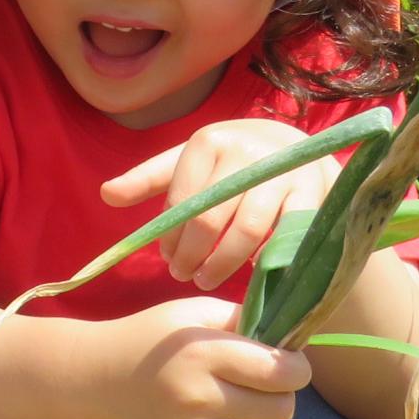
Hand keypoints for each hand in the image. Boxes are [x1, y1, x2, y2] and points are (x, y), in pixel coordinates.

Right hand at [100, 297, 312, 418]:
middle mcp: (201, 398)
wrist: (100, 378)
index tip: (288, 362)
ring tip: (247, 406)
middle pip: (281, 409)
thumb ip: (243, 320)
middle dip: (283, 394)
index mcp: (206, 355)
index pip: (282, 373)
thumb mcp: (194, 313)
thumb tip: (291, 340)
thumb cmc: (153, 338)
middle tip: (265, 384)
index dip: (297, 367)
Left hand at [101, 118, 339, 290]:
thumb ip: (149, 179)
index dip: (169, 236)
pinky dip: (263, 258)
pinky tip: (248, 270)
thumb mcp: (191, 162)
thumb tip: (106, 194)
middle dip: (190, 254)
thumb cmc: (234, 162)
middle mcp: (246, 151)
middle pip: (209, 217)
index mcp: (209, 140)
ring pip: (246, 231)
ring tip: (205, 278)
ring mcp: (282, 172)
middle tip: (181, 275)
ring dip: (222, 263)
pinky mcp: (312, 193)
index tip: (165, 257)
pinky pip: (284, 236)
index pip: (180, 200)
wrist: (301, 152)